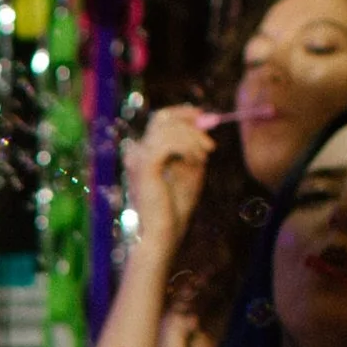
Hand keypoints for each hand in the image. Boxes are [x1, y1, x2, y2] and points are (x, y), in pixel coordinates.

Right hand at [122, 107, 213, 253]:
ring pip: (168, 129)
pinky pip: (169, 143)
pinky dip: (188, 147)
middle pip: (162, 118)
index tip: (205, 118)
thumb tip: (205, 122)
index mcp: (145, 153)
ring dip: (193, 138)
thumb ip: (195, 147)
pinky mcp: (145, 166)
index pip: (161, 119)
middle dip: (189, 121)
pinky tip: (197, 161)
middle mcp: (137, 152)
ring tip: (205, 156)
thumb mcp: (192, 170)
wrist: (164, 233)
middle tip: (209, 139)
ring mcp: (138, 158)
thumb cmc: (176, 208)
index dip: (184, 113)